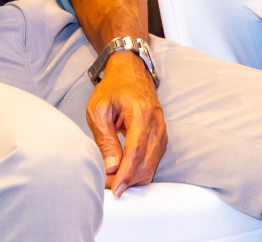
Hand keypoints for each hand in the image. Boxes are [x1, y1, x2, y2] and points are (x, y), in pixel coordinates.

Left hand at [86, 53, 167, 196]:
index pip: (136, 151)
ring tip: (112, 179)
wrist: (131, 74)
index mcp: (140, 114)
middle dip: (127, 179)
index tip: (115, 189)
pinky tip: (124, 172)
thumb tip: (111, 167)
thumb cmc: (113, 89)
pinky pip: (154, 161)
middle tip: (106, 185)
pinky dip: (139, 171)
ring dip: (133, 178)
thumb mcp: (99, 110)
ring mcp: (162, 132)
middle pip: (146, 164)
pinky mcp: (162, 138)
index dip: (126, 173)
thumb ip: (105, 139)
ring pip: (151, 166)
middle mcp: (156, 125)